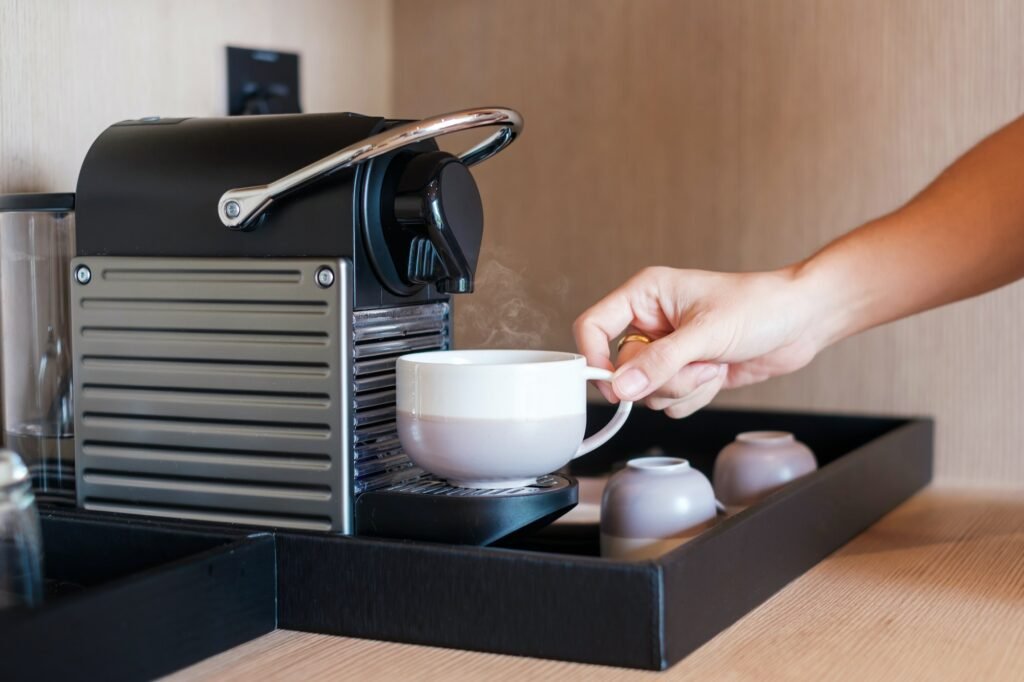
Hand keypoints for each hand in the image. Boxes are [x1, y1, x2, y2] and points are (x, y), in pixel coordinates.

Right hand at [573, 266, 826, 417]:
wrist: (802, 322)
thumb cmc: (760, 307)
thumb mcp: (706, 333)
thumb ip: (660, 362)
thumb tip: (621, 386)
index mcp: (645, 295)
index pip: (593, 326)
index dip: (594, 358)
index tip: (614, 385)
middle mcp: (651, 322)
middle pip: (623, 370)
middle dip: (662, 378)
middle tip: (696, 364)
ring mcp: (667, 350)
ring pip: (647, 391)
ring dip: (683, 389)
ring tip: (713, 364)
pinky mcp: (685, 373)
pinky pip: (669, 403)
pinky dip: (695, 397)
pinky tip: (718, 374)